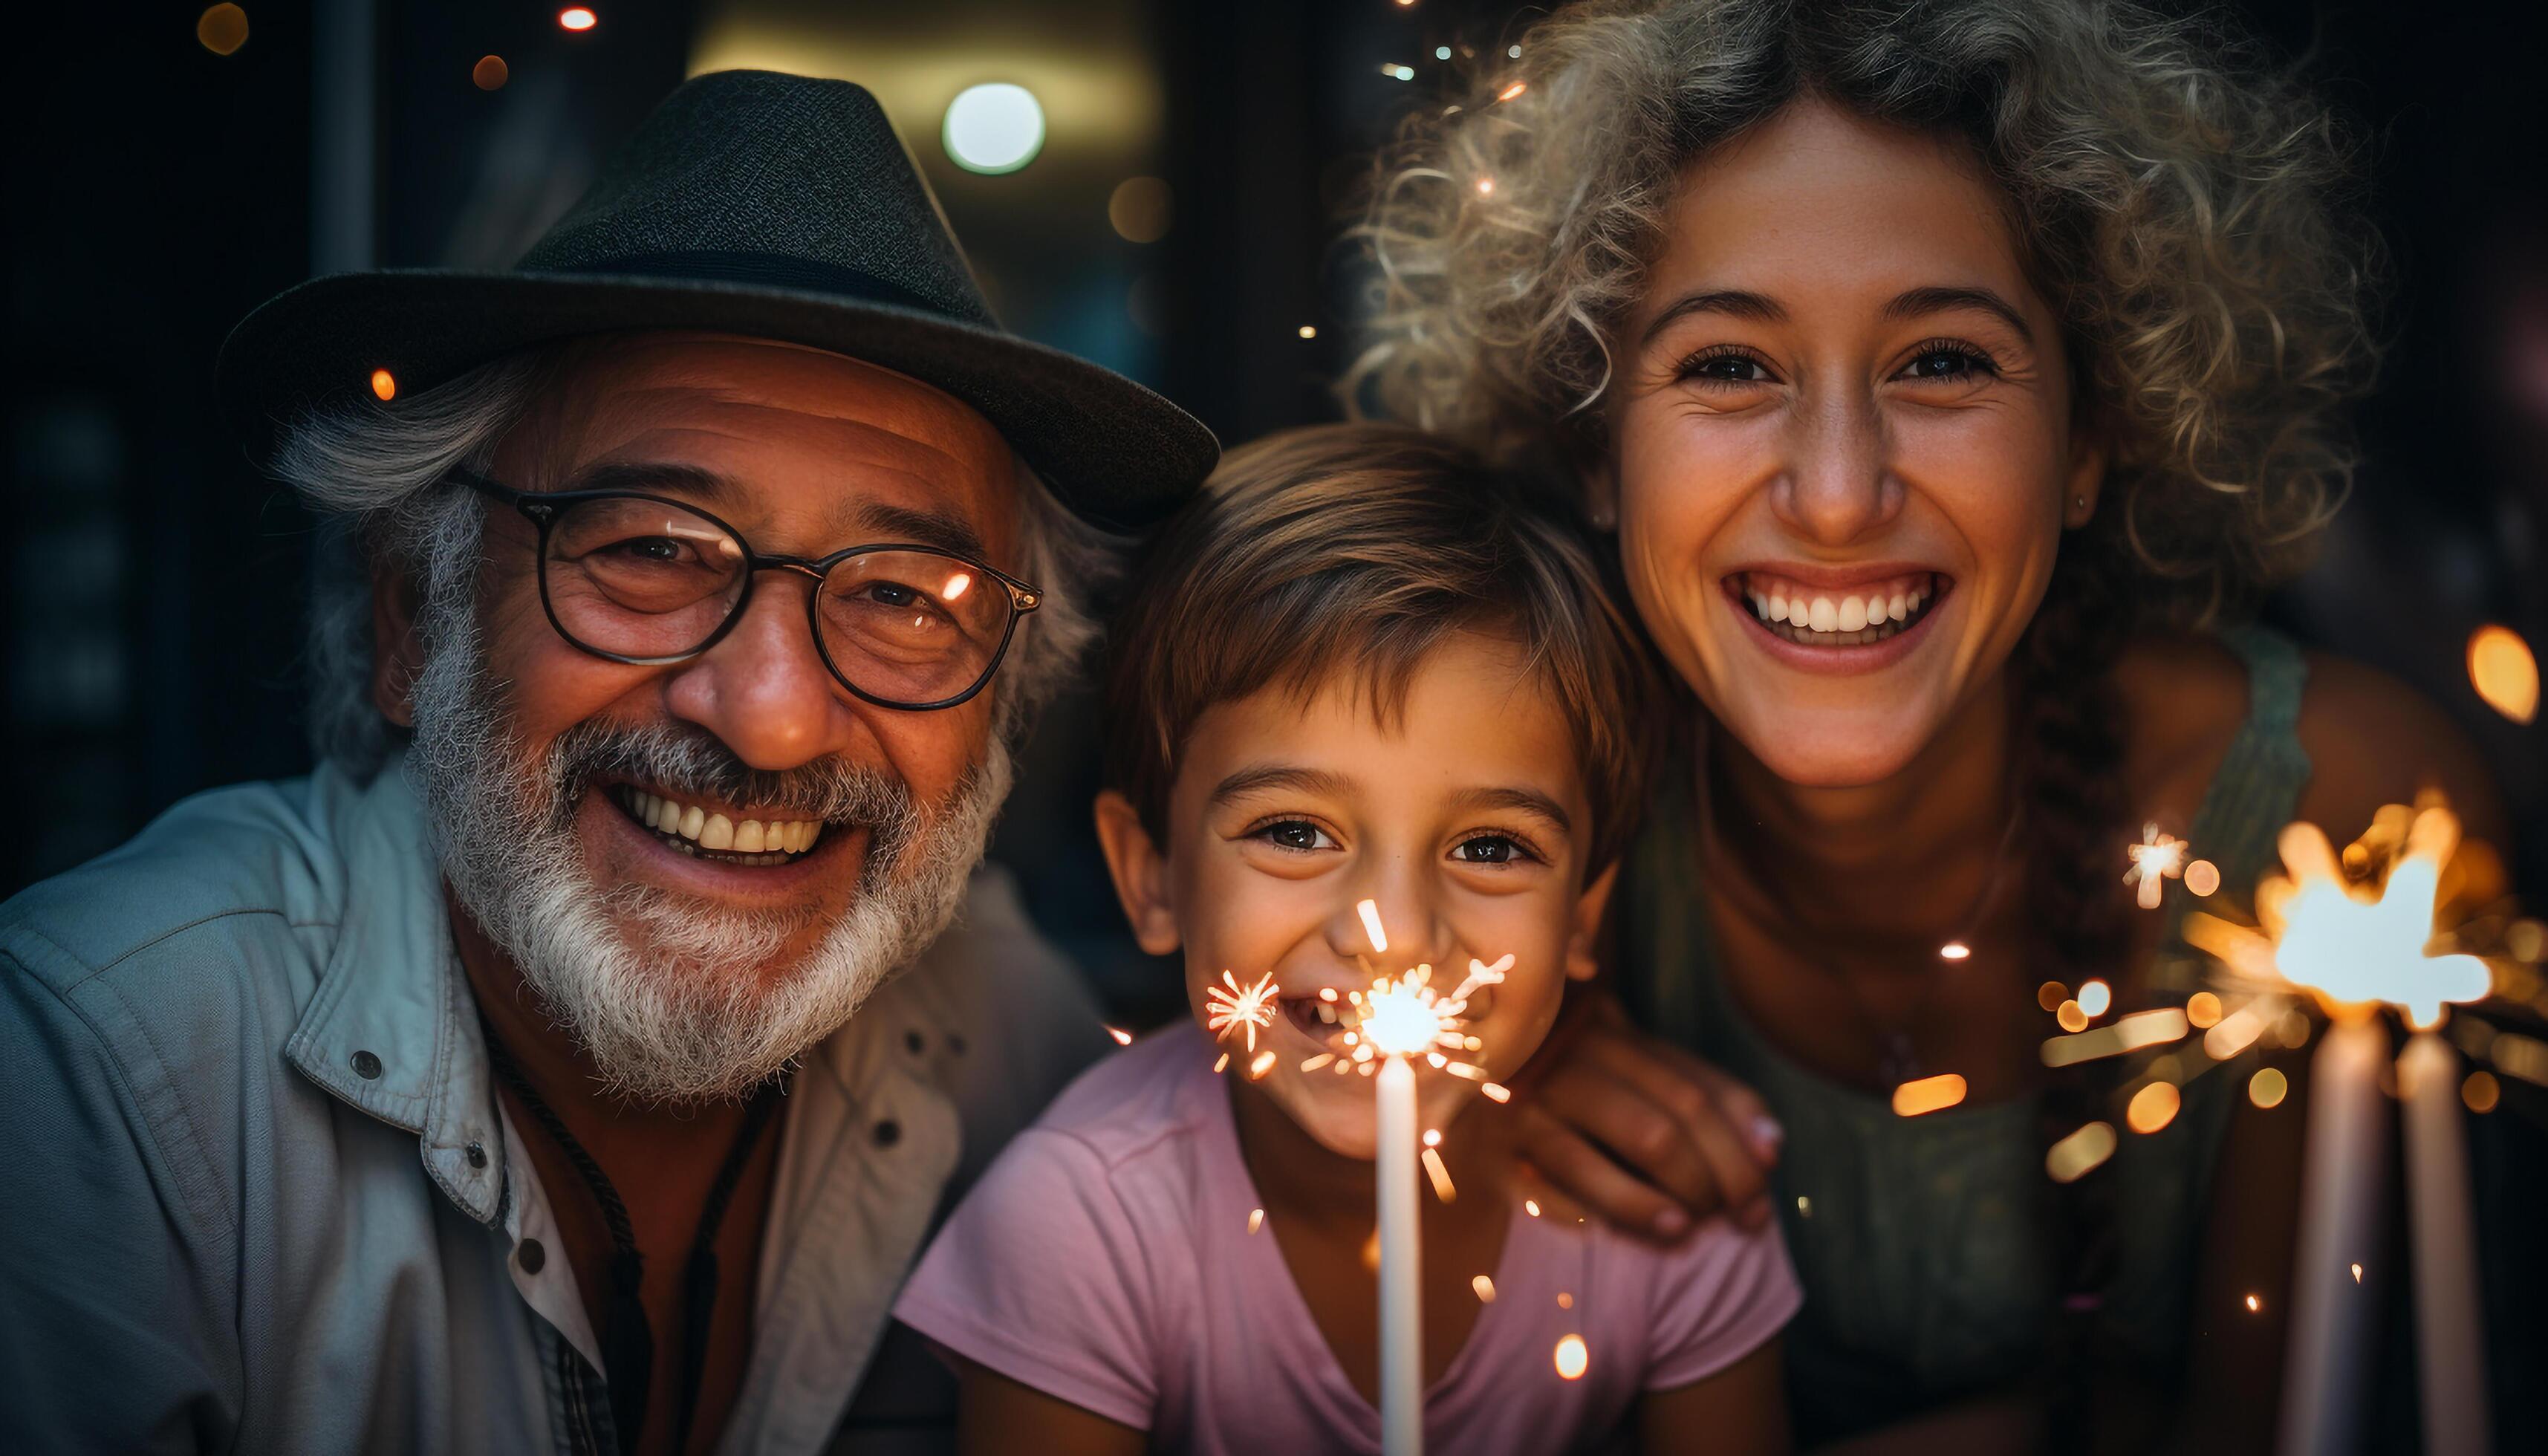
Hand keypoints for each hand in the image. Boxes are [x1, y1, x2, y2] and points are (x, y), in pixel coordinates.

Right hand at [1507, 990, 1781, 1236]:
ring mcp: (1545, 1081)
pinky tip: (1669, 1227)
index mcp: (1611, 1026)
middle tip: (1750, 1214)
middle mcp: (1581, 1043)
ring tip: (1711, 1220)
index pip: (1698, 1074)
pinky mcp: (1511, 1127)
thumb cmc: (1543, 1105)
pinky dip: (1635, 1201)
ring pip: (1649, 1133)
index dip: (1744, 1120)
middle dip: (1730, 1167)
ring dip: (1694, 1186)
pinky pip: (1585, 1169)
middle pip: (1684, 1105)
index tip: (1771, 1163)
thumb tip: (1771, 1145)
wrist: (1435, 1097)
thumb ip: (1683, 1102)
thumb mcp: (1612, 1088)